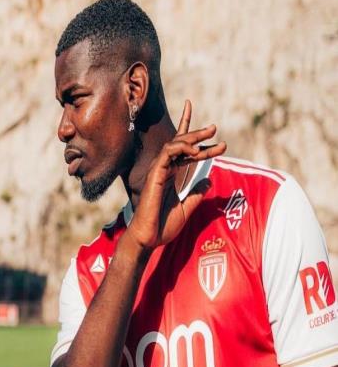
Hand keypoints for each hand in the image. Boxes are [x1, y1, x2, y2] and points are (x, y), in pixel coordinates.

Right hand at [126, 100, 226, 249]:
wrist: (150, 238)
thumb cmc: (163, 226)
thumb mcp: (187, 208)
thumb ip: (196, 194)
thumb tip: (208, 181)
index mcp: (171, 176)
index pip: (184, 153)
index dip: (197, 141)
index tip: (218, 140)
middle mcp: (164, 170)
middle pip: (181, 145)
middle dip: (198, 134)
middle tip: (215, 128)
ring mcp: (158, 171)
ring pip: (175, 144)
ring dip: (192, 137)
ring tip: (210, 134)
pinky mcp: (155, 174)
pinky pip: (167, 153)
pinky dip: (181, 148)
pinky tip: (195, 151)